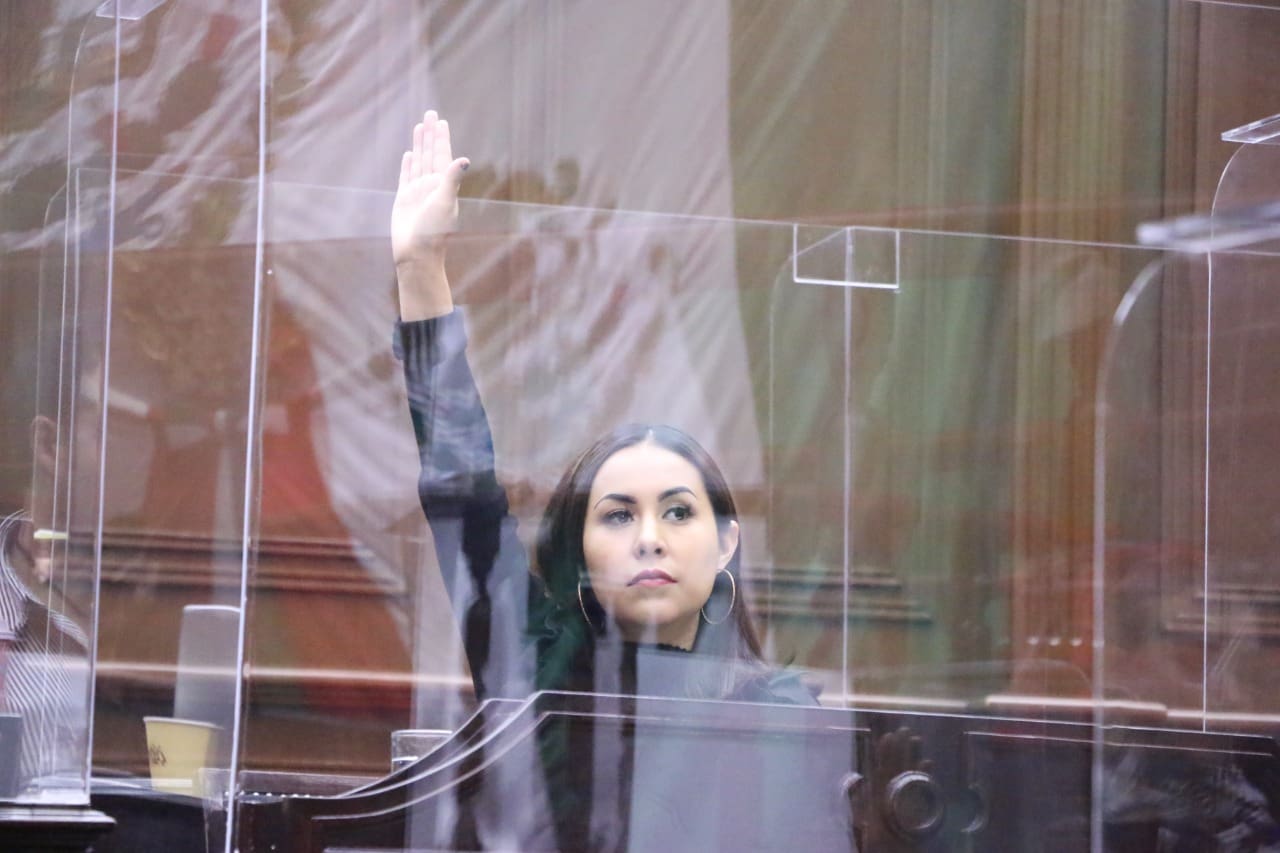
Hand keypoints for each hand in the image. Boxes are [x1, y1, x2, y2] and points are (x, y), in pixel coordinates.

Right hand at [392, 111, 469, 319]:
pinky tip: (410, 154)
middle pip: (431, 153)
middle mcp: (431, 185)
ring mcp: (417, 191)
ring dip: (419, 144)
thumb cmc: (434, 231)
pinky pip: (406, 176)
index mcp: (443, 185)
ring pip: (419, 161)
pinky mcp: (404, 199)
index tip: (441, 121)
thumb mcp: (445, 202)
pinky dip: (408, 164)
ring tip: (420, 127)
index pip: (443, 155)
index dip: (441, 138)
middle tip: (431, 114)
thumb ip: (452, 179)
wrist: (417, 253)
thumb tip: (465, 160)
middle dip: (431, 134)